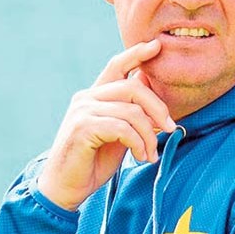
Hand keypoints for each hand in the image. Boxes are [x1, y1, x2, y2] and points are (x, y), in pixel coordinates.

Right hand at [37, 39, 175, 210]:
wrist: (64, 188)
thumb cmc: (92, 162)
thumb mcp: (117, 136)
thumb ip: (130, 117)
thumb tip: (156, 104)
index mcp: (93, 96)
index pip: (116, 66)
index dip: (136, 54)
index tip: (157, 45)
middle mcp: (86, 98)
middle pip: (132, 87)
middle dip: (158, 107)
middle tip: (170, 129)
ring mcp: (83, 111)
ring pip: (131, 111)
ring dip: (148, 135)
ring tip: (150, 155)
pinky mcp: (83, 127)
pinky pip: (123, 128)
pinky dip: (138, 143)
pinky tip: (141, 157)